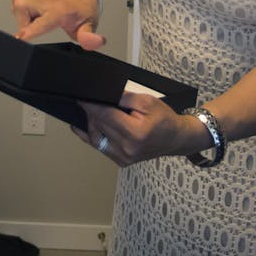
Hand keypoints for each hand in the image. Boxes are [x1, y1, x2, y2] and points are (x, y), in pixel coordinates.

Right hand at [11, 0, 104, 48]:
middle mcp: (46, 3)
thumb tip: (94, 42)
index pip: (42, 21)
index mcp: (60, 11)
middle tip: (32, 32)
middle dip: (21, 23)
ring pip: (17, 4)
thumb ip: (89, 37)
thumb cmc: (83, 10)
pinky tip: (30, 18)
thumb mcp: (90, 25)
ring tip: (34, 24)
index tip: (20, 37)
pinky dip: (19, 13)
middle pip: (22, 7)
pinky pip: (16, 3)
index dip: (29, 30)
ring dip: (20, 18)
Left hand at [78, 91, 207, 166]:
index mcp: (136, 133)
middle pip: (100, 126)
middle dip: (91, 112)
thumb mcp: (147, 101)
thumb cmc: (164, 119)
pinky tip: (82, 127)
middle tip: (85, 100)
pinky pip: (101, 147)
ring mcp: (124, 157)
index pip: (106, 115)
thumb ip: (124, 97)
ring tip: (88, 111)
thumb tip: (104, 94)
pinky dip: (90, 136)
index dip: (91, 105)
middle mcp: (128, 148)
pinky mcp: (122, 161)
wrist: (175, 138)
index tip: (80, 97)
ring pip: (97, 138)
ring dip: (90, 123)